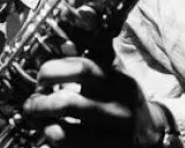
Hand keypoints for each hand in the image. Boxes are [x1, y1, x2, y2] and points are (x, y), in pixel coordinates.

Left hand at [23, 57, 167, 147]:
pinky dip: (53, 140)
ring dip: (43, 125)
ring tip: (40, 120)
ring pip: (64, 134)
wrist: (152, 134)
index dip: (54, 70)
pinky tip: (52, 133)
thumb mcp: (114, 78)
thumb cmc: (124, 100)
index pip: (83, 69)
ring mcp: (113, 138)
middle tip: (32, 102)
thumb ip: (90, 63)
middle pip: (68, 104)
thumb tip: (64, 45)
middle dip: (41, 102)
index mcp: (120, 83)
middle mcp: (119, 110)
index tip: (41, 77)